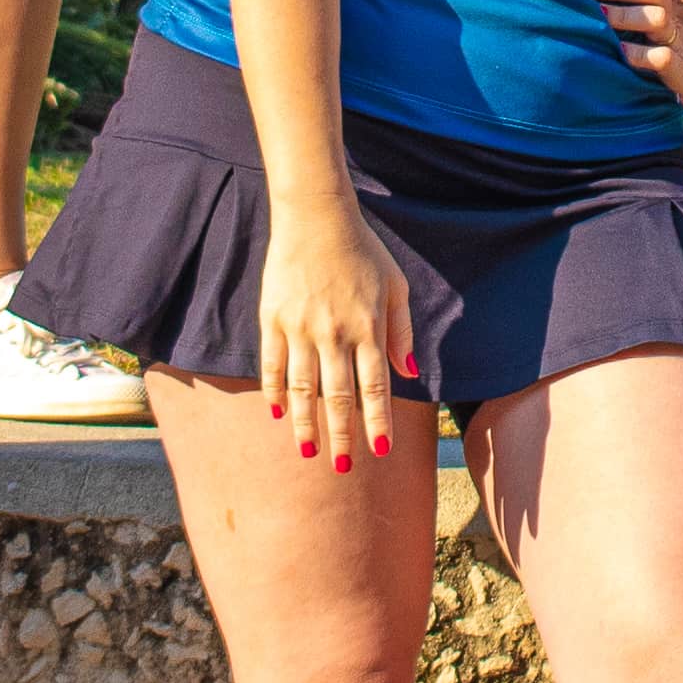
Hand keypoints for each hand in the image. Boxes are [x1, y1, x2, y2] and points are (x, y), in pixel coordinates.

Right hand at [259, 199, 427, 469]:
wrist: (315, 216)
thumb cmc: (362, 250)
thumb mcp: (395, 285)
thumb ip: (402, 331)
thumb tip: (411, 373)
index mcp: (368, 326)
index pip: (375, 386)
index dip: (377, 420)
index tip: (380, 450)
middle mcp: (334, 332)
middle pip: (337, 396)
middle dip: (341, 435)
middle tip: (343, 466)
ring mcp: (300, 327)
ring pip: (302, 387)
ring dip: (305, 423)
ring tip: (307, 452)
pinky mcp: (273, 318)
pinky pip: (272, 364)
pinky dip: (275, 390)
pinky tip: (279, 413)